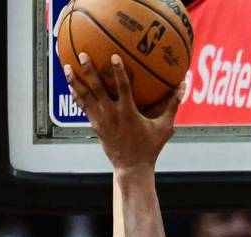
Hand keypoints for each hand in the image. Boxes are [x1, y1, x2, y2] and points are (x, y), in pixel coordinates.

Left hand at [64, 53, 181, 172]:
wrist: (131, 167)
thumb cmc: (150, 147)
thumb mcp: (165, 127)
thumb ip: (172, 105)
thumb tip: (182, 85)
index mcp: (128, 112)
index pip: (123, 87)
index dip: (118, 71)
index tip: (114, 56)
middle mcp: (112, 114)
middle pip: (97, 88)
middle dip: (89, 71)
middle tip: (83, 55)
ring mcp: (101, 120)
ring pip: (85, 97)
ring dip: (76, 82)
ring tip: (67, 67)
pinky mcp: (96, 126)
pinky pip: (84, 107)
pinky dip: (77, 96)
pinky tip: (72, 86)